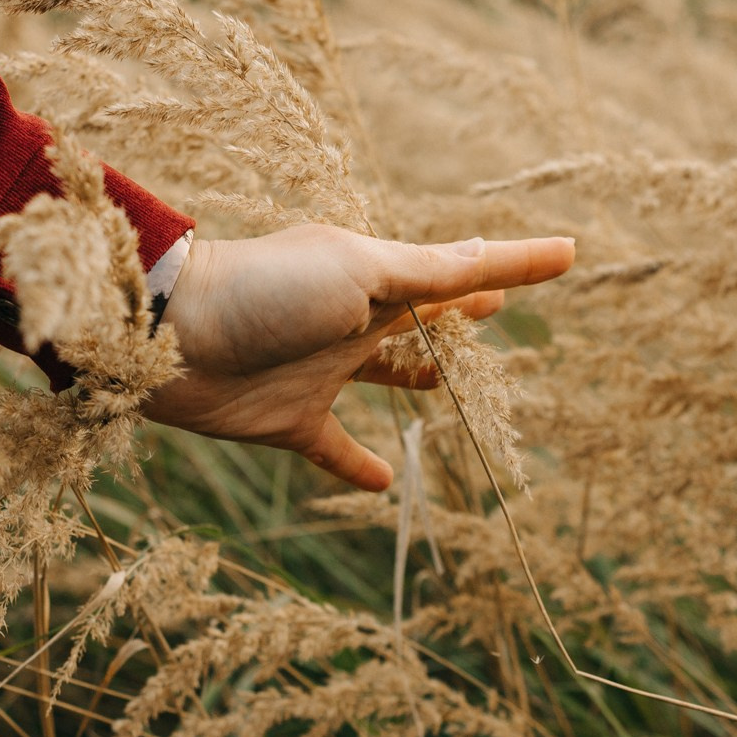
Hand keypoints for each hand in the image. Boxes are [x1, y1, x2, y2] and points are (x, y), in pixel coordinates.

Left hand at [145, 223, 575, 490]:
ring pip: (384, 375)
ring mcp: (322, 368)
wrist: (168, 336)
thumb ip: (430, 273)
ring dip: (417, 379)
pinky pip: (335, 447)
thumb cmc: (266, 291)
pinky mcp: (290, 418)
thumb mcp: (360, 272)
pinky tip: (387, 482)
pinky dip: (360, 465)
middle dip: (460, 313)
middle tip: (499, 310)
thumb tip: (494, 262)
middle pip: (423, 319)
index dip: (517, 263)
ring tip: (449, 388)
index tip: (568, 254)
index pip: (462, 269)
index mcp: (376, 275)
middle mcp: (353, 318)